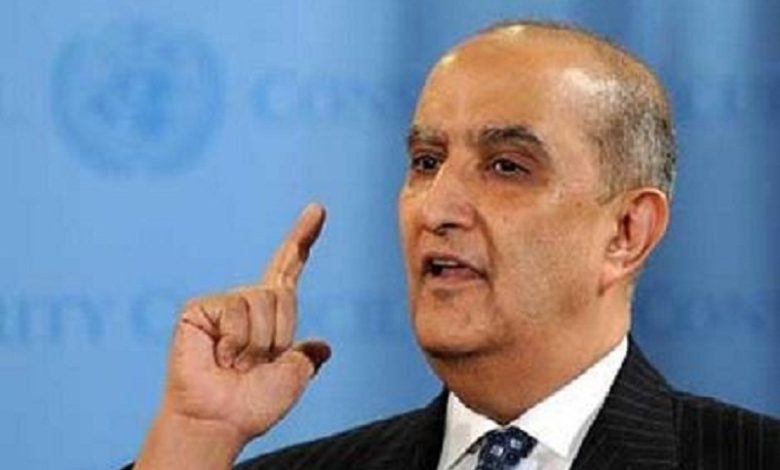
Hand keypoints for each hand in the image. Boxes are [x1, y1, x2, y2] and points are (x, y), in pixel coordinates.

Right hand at [136, 204, 329, 468]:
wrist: (219, 420)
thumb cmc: (253, 405)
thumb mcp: (293, 378)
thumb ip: (306, 357)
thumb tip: (324, 347)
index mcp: (271, 315)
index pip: (289, 268)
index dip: (303, 238)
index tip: (318, 209)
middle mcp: (248, 303)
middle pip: (282, 294)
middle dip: (278, 335)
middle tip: (254, 365)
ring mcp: (224, 304)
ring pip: (262, 301)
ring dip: (256, 342)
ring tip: (235, 363)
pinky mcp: (200, 309)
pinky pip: (236, 310)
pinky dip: (235, 340)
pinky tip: (219, 356)